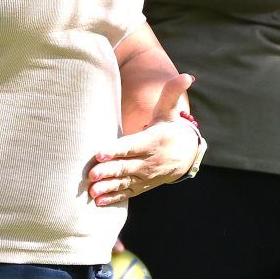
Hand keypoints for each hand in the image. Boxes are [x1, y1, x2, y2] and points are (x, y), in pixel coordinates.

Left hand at [88, 74, 197, 206]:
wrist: (186, 154)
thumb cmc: (169, 127)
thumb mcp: (169, 110)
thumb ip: (172, 92)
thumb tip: (187, 76)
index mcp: (153, 141)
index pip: (132, 146)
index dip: (117, 150)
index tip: (101, 153)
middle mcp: (149, 160)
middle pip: (126, 166)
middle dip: (109, 171)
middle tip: (92, 174)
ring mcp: (146, 175)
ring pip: (125, 182)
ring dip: (108, 187)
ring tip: (92, 192)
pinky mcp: (143, 185)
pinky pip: (128, 193)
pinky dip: (114, 198)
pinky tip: (99, 202)